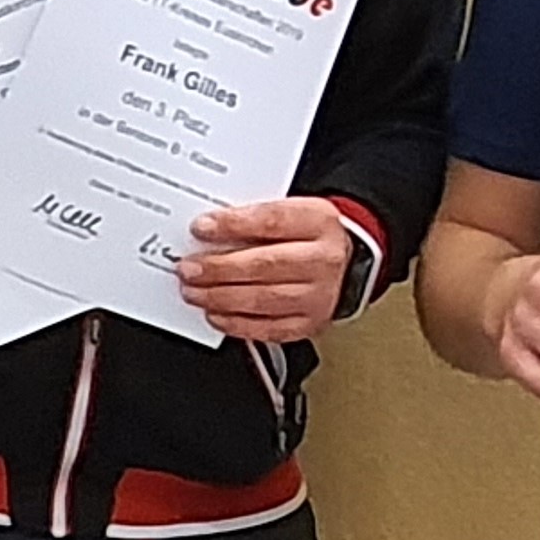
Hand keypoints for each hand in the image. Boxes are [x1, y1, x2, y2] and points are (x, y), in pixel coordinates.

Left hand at [177, 198, 356, 345]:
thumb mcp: (294, 212)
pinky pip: (269, 328)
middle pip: (265, 264)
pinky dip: (237, 323)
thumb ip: (256, 217)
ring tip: (194, 292)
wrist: (350, 263)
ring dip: (221, 297)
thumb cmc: (311, 235)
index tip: (202, 227)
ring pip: (264, 299)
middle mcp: (324, 260)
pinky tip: (216, 315)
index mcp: (319, 222)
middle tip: (189, 269)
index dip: (234, 225)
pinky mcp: (310, 323)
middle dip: (219, 268)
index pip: (273, 221)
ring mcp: (319, 295)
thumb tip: (209, 230)